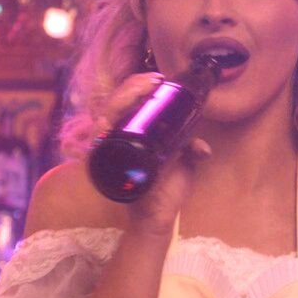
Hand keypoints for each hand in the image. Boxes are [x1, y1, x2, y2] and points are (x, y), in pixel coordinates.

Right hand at [96, 72, 211, 239]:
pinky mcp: (103, 167)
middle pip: (113, 104)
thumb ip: (190, 149)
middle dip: (130, 88)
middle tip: (153, 82)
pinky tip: (110, 119)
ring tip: (142, 90)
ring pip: (103, 117)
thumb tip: (203, 147)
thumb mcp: (183, 162)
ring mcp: (108, 153)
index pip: (127, 102)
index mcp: (133, 134)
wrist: (161, 217)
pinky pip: (95, 145)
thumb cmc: (167, 189)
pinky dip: (101, 129)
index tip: (158, 80)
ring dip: (119, 101)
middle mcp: (117, 140)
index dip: (137, 87)